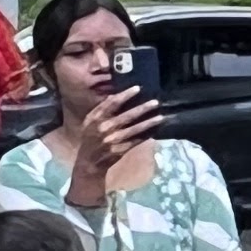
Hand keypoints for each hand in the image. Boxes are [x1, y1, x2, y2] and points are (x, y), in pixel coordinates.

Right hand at [65, 89, 162, 207]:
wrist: (89, 162)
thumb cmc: (90, 137)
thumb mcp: (90, 122)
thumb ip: (101, 109)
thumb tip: (116, 94)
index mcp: (96, 118)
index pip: (112, 103)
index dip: (125, 95)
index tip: (138, 88)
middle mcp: (104, 128)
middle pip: (127, 116)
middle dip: (142, 109)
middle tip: (156, 102)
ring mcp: (113, 140)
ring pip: (135, 129)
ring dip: (149, 123)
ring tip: (161, 117)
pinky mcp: (120, 150)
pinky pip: (137, 141)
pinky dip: (147, 135)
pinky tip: (156, 129)